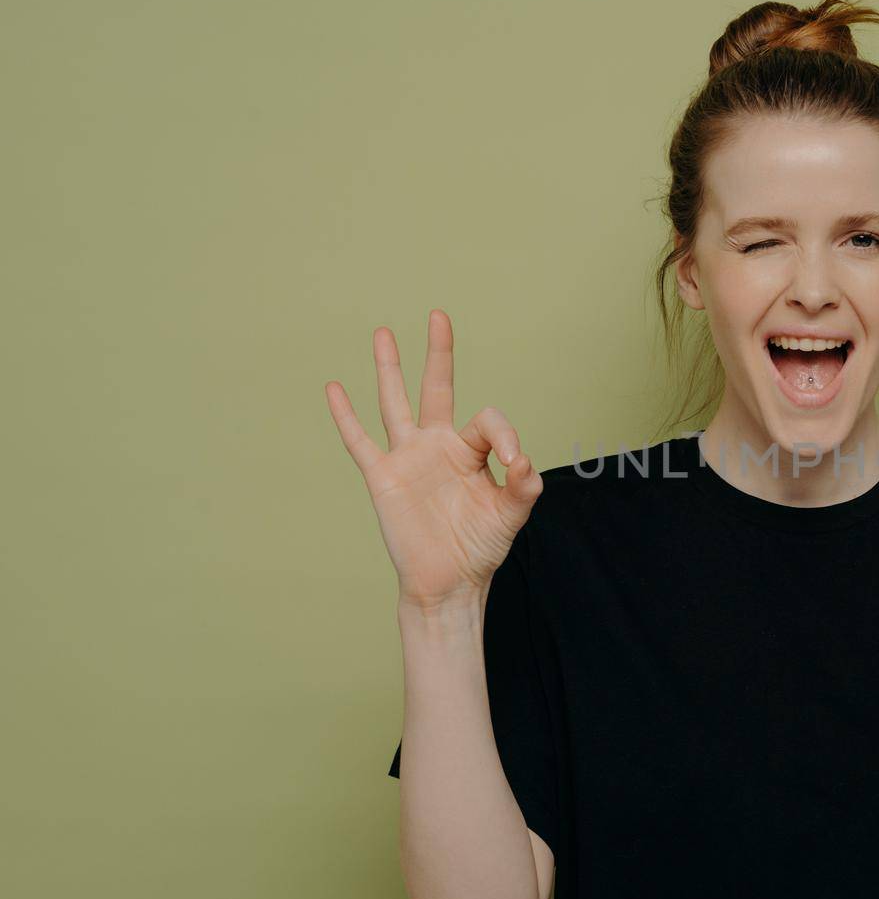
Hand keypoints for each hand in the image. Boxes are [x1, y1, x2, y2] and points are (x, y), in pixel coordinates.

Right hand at [325, 309, 542, 609]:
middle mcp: (439, 446)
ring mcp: (409, 458)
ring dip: (390, 368)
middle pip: (437, 388)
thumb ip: (522, 487)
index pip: (486, 420)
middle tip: (439, 315)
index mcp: (471, 451)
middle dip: (439, 353)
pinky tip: (334, 388)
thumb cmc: (480, 547)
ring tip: (383, 332)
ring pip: (395, 403)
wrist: (448, 582)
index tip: (513, 462)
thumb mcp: (510, 515)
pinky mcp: (384, 477)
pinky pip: (361, 441)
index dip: (504, 434)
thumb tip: (524, 461)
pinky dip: (346, 416)